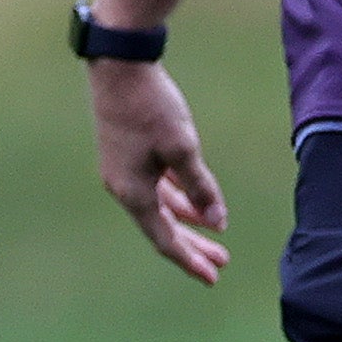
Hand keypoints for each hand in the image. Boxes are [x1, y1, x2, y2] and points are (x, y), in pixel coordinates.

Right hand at [90, 59, 230, 285]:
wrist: (119, 65)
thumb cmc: (150, 107)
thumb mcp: (182, 148)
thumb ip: (200, 188)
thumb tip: (218, 224)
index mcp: (132, 192)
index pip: (164, 239)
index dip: (190, 260)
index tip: (213, 277)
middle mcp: (123, 186)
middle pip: (163, 226)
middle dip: (193, 245)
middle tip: (222, 262)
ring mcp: (124, 169)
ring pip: (161, 204)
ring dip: (188, 219)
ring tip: (217, 231)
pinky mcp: (128, 151)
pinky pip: (157, 184)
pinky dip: (179, 194)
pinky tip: (198, 198)